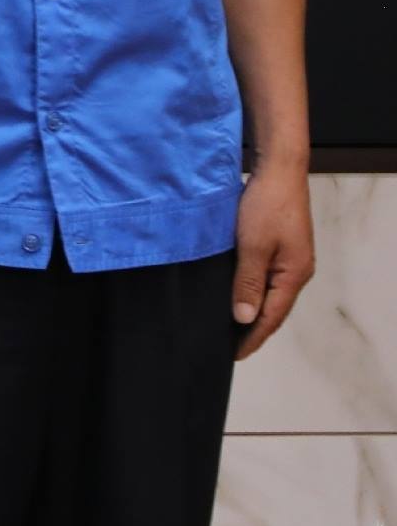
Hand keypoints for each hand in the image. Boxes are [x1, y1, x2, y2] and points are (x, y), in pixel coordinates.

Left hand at [231, 164, 316, 359]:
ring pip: (270, 293)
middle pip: (273, 308)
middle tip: (228, 346)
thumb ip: (248, 283)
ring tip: (229, 327)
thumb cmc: (265, 206)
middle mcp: (296, 271)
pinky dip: (252, 291)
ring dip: (252, 310)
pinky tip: (236, 294)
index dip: (252, 337)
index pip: (272, 317)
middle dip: (252, 328)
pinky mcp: (280, 247)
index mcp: (294, 275)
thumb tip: (243, 318)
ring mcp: (290, 259)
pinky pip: (266, 278)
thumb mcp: (252, 246)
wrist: (278, 171)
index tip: (233, 355)